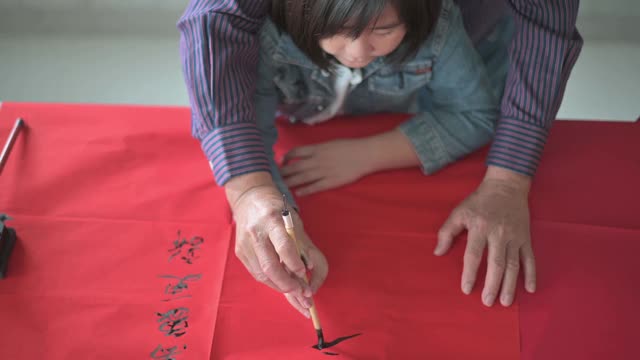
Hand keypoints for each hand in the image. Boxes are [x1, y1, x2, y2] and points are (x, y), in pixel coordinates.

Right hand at [226, 173, 327, 314]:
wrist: (249, 199)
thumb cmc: (278, 210)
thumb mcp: (294, 220)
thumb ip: (302, 243)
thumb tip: (310, 270)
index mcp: (272, 220)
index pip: (283, 246)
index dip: (294, 263)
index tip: (304, 273)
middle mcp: (255, 232)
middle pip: (270, 266)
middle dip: (287, 284)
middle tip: (302, 293)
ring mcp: (245, 244)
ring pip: (262, 274)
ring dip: (280, 287)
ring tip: (296, 293)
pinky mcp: (240, 252)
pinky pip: (256, 273)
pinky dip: (271, 281)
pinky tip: (282, 284)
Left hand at [281, 139, 372, 195]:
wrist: (364, 154)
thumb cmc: (348, 146)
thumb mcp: (329, 143)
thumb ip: (316, 149)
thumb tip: (304, 154)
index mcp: (316, 149)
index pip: (295, 152)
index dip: (286, 157)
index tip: (281, 161)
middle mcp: (316, 160)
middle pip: (295, 167)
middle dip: (283, 172)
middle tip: (274, 177)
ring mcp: (323, 172)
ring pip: (302, 178)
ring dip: (290, 182)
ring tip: (281, 186)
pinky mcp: (330, 182)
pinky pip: (314, 187)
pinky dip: (305, 190)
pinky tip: (298, 193)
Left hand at [434, 166, 535, 306]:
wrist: (506, 186)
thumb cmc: (479, 201)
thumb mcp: (459, 212)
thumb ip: (447, 231)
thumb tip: (438, 252)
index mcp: (479, 227)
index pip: (473, 254)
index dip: (469, 273)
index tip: (466, 289)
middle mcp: (498, 233)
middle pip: (495, 263)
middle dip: (492, 284)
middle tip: (487, 302)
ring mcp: (514, 236)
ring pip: (513, 264)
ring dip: (510, 284)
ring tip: (505, 302)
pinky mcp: (526, 237)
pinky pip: (530, 258)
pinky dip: (531, 274)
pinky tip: (530, 289)